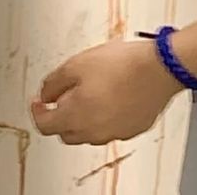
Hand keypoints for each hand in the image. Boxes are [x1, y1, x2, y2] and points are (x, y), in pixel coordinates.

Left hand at [31, 38, 181, 145]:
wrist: (158, 68)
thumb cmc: (122, 64)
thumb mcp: (78, 63)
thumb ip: (55, 81)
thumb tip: (45, 93)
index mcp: (74, 116)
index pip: (45, 124)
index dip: (38, 111)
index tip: (38, 101)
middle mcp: (92, 131)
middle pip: (67, 131)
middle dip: (61, 115)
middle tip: (65, 95)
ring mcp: (114, 132)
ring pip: (90, 131)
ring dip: (85, 116)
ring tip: (93, 91)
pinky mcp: (133, 128)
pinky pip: (112, 126)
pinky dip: (107, 115)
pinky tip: (114, 95)